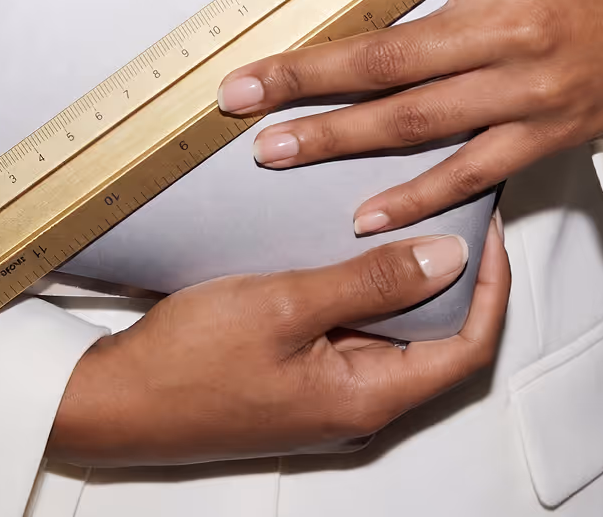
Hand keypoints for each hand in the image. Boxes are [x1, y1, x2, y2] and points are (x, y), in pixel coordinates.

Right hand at [48, 223, 509, 465]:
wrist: (113, 400)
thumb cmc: (188, 362)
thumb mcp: (284, 305)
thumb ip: (371, 281)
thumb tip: (449, 254)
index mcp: (368, 396)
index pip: (468, 344)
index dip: (489, 281)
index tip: (484, 221)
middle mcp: (359, 401)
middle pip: (440, 335)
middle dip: (454, 268)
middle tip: (452, 201)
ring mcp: (330, 388)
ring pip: (397, 327)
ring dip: (407, 271)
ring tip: (408, 207)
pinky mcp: (303, 373)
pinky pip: (357, 325)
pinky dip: (367, 282)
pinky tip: (351, 238)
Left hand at [218, 0, 602, 234]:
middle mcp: (509, 20)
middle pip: (383, 52)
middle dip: (300, 72)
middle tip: (233, 88)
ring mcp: (527, 86)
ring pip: (412, 120)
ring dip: (335, 138)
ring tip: (269, 149)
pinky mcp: (547, 131)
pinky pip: (471, 170)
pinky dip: (417, 195)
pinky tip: (363, 210)